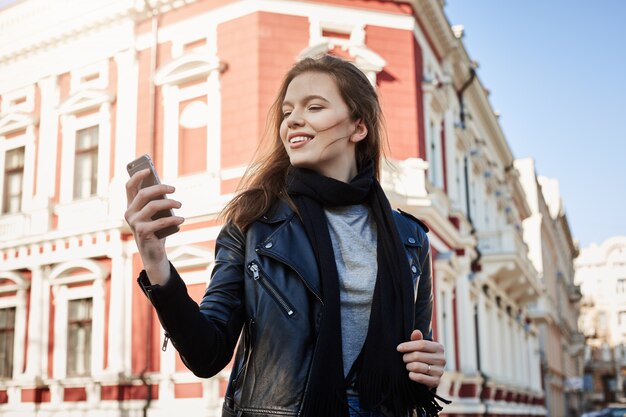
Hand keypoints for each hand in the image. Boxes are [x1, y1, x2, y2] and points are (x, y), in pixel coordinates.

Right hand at [124, 168, 184, 283]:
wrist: (153, 253)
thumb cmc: (156, 230)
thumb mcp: (156, 214)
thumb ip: (157, 202)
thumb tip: (166, 189)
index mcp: (131, 206)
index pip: (129, 187)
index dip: (137, 176)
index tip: (149, 169)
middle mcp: (129, 213)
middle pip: (143, 194)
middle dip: (160, 188)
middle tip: (174, 189)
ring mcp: (135, 223)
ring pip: (152, 206)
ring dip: (169, 203)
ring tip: (180, 205)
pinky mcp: (143, 232)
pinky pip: (160, 222)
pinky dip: (173, 220)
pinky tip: (182, 220)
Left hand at [397, 329, 445, 387]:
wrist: (429, 375)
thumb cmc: (422, 357)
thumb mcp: (420, 347)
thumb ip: (417, 340)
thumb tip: (416, 332)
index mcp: (439, 348)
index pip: (422, 344)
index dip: (408, 346)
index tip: (399, 348)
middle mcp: (442, 359)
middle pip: (418, 355)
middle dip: (407, 357)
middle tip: (404, 359)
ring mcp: (440, 371)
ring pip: (417, 366)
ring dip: (408, 366)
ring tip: (408, 366)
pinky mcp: (436, 382)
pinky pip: (420, 378)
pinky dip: (412, 376)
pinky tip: (410, 374)